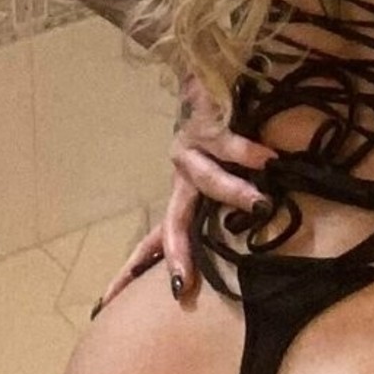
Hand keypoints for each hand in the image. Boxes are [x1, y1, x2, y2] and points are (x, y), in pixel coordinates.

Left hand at [90, 71, 277, 317]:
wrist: (209, 67)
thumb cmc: (224, 125)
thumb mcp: (224, 171)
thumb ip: (233, 201)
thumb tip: (263, 228)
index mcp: (182, 194)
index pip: (154, 242)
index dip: (132, 273)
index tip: (104, 306)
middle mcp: (181, 177)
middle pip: (174, 224)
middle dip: (177, 256)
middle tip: (181, 287)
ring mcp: (191, 150)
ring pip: (208, 180)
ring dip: (233, 192)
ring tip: (260, 204)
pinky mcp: (206, 122)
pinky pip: (229, 142)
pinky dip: (248, 153)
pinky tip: (269, 161)